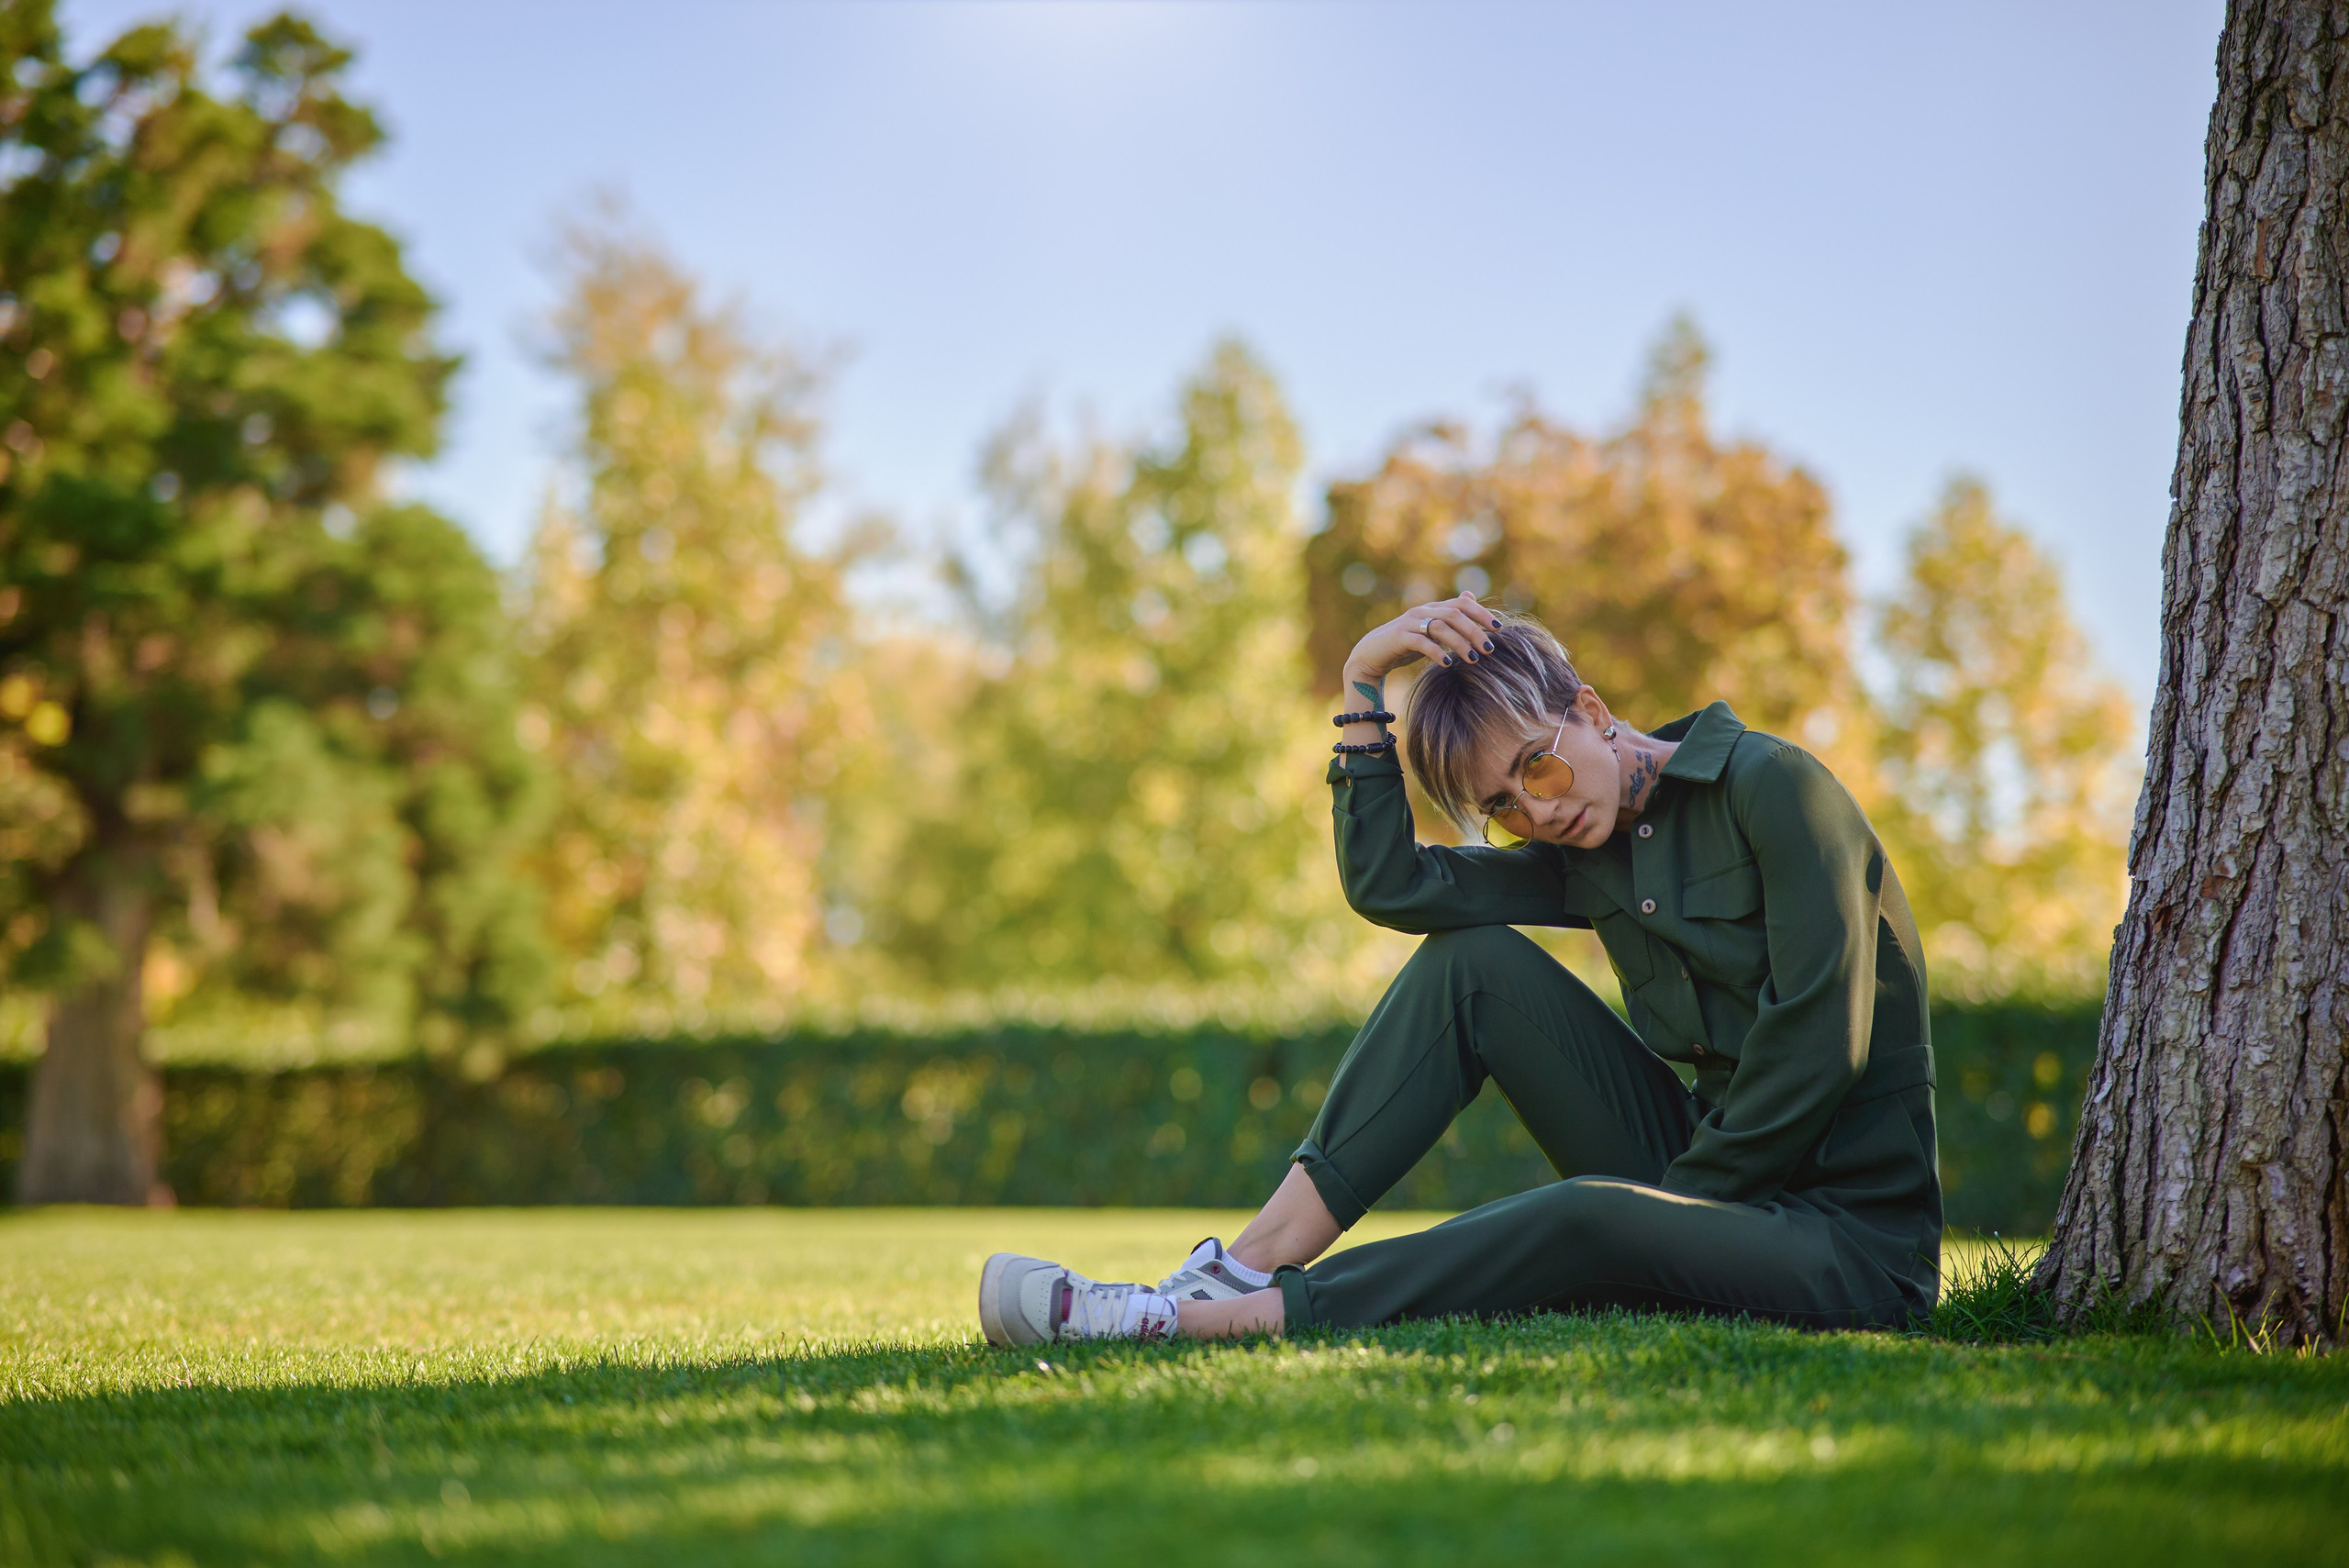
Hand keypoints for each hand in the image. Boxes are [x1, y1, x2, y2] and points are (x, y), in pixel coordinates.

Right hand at [1344, 591, 1502, 684]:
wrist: (1371, 655)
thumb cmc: (1405, 644)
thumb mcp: (1430, 630)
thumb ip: (1450, 616)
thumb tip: (1471, 597)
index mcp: (1433, 608)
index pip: (1462, 604)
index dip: (1482, 614)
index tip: (1499, 629)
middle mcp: (1422, 611)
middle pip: (1455, 615)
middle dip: (1475, 631)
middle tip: (1489, 650)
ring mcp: (1410, 623)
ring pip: (1441, 627)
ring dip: (1460, 643)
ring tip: (1474, 660)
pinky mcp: (1399, 637)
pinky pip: (1421, 642)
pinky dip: (1436, 652)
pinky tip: (1447, 664)